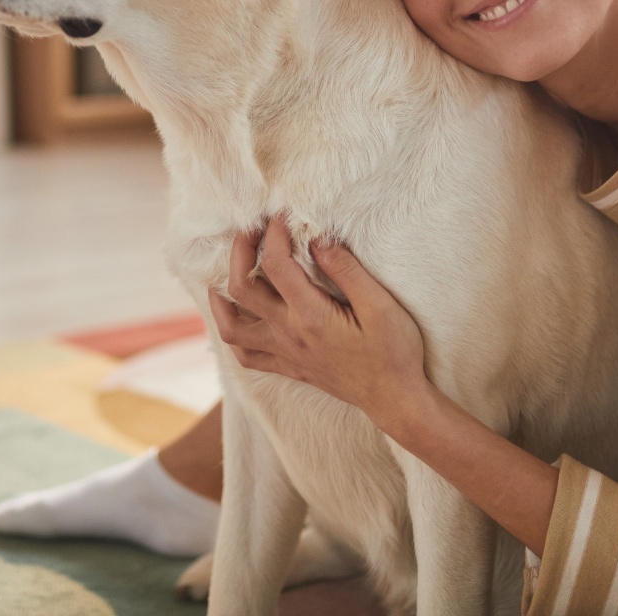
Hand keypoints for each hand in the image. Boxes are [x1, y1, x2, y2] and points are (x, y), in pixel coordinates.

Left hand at [209, 218, 429, 428]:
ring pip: (232, 326)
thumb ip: (346, 270)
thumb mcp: (380, 306)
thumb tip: (317, 239)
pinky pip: (246, 355)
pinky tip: (236, 317)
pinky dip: (232, 334)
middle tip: (250, 229)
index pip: (276, 264)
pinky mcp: (289, 366)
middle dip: (240, 250)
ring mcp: (284, 352)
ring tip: (223, 273)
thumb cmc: (394, 352)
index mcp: (310, 315)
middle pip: (242, 287)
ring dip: (221, 298)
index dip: (274, 234)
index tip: (281, 215)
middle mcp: (289, 334)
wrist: (396, 401)